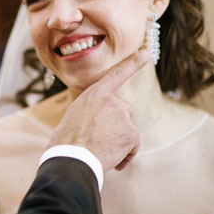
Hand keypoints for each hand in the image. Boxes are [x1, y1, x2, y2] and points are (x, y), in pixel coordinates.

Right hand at [47, 49, 149, 172]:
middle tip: (100, 140)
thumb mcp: (75, 116)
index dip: (132, 63)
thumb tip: (101, 121)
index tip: (146, 54)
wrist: (72, 158)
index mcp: (94, 94)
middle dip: (118, 126)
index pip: (116, 74)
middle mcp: (111, 100)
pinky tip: (112, 160)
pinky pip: (134, 145)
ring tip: (101, 150)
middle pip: (124, 111)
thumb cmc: (67, 142)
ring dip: (120, 142)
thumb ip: (93, 111)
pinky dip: (126, 155)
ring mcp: (123, 115)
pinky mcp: (131, 132)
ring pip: (128, 129)